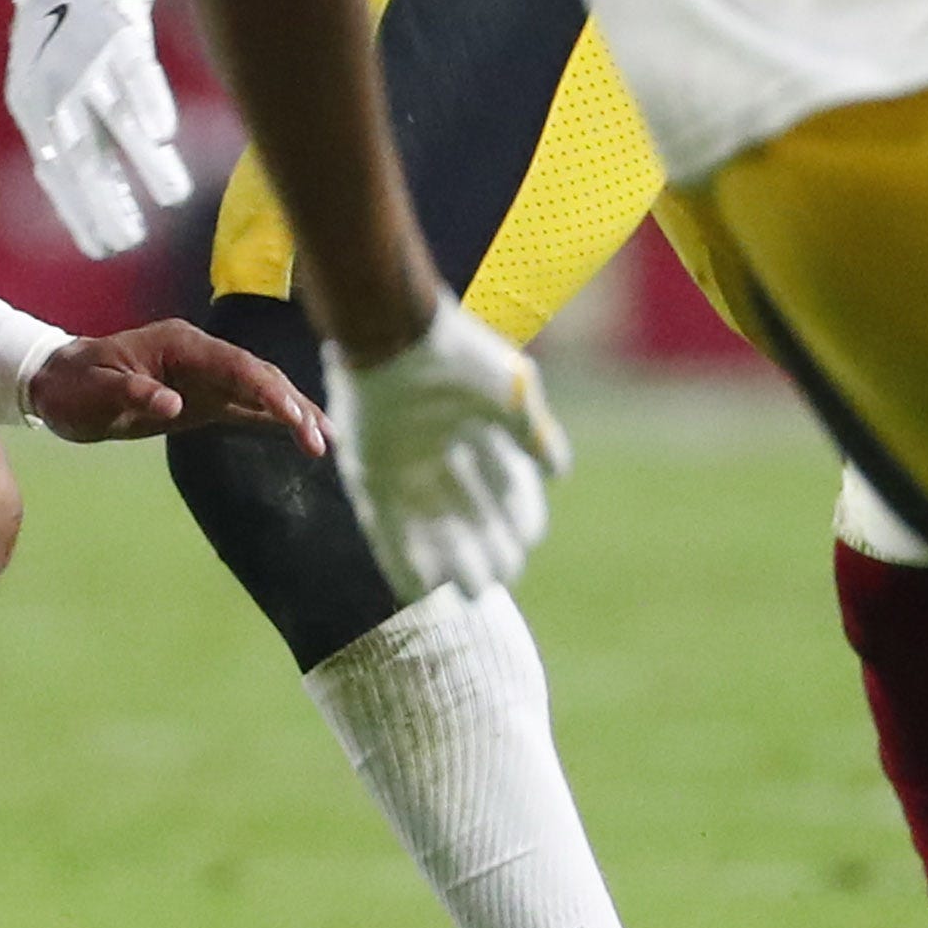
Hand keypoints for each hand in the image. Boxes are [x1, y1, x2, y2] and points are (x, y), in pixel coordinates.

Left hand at [5, 0, 192, 258]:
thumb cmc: (58, 40)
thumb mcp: (42, 90)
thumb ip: (62, 137)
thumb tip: (84, 193)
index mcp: (32, 109)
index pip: (54, 173)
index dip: (77, 212)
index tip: (102, 248)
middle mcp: (55, 91)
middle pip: (83, 156)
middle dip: (107, 202)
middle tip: (131, 241)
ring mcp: (87, 63)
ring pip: (119, 121)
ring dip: (145, 162)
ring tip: (174, 197)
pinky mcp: (118, 36)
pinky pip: (138, 76)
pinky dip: (151, 104)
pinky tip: (165, 135)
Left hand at [28, 321, 327, 449]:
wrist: (57, 385)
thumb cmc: (73, 386)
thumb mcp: (93, 392)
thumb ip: (131, 394)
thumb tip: (172, 404)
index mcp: (180, 345)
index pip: (235, 364)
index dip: (266, 389)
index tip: (292, 416)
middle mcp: (200, 356)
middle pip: (257, 375)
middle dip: (291, 404)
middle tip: (320, 439)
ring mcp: (204, 376)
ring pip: (259, 390)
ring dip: (292, 412)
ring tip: (326, 440)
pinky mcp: (201, 399)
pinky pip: (245, 406)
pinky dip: (273, 419)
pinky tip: (301, 434)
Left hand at [325, 289, 571, 598]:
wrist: (394, 334)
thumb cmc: (458, 357)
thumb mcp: (511, 393)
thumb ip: (533, 433)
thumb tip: (558, 472)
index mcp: (477, 435)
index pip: (506, 490)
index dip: (518, 518)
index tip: (526, 539)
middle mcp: (441, 456)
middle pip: (470, 517)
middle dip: (487, 549)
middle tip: (499, 579)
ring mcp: (404, 467)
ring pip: (432, 529)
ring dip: (451, 562)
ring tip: (469, 593)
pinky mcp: (369, 474)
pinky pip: (385, 528)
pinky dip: (400, 559)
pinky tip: (417, 590)